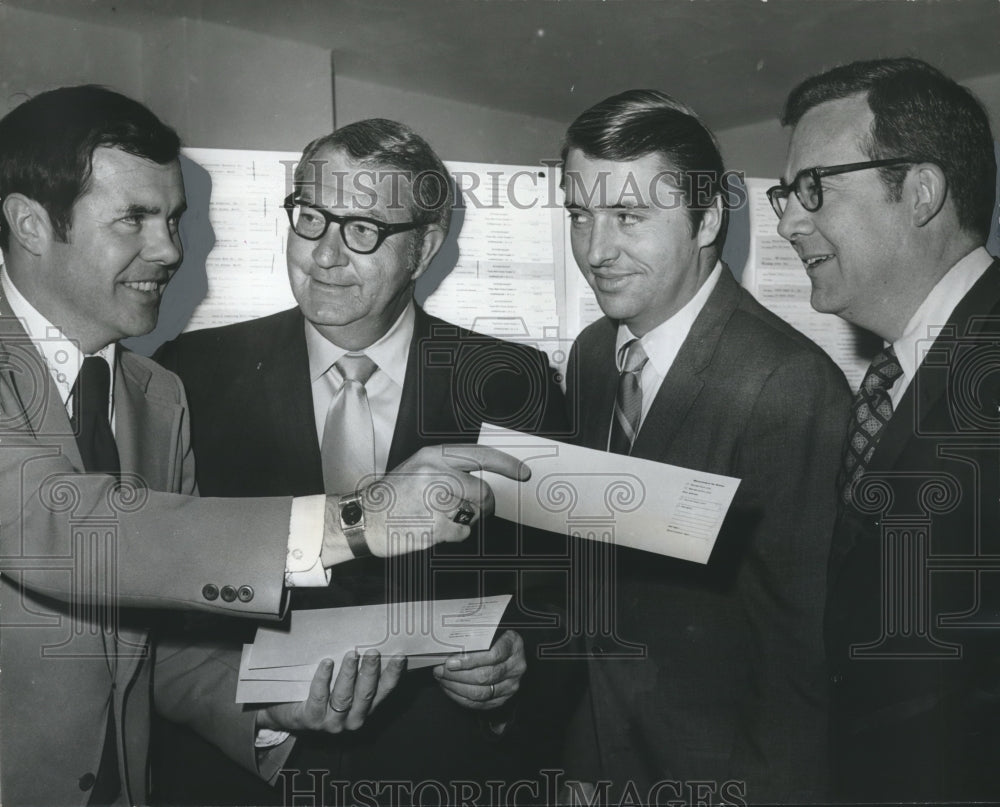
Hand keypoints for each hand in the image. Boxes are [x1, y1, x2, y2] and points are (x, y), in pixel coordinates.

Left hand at [257, 650, 404, 732]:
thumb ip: (358, 673)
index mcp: (365, 709)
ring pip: (344, 697)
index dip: (392, 675)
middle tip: (373, 652)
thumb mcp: (343, 686)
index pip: (383, 691)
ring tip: (351, 654)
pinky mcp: (311, 719)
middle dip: (370, 672)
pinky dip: (324, 679)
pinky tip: (327, 663)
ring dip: (349, 674)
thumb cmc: (319, 695)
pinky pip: (319, 697)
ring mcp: (331, 722)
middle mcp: (351, 719)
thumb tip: (371, 643)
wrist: (287, 714)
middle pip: (365, 695)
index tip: (400, 656)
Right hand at [323, 444, 528, 562]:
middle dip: (483, 505)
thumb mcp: (419, 467)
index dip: (506, 464)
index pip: (480, 456)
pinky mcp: (436, 526)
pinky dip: (453, 535)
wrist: (365, 519)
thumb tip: (484, 479)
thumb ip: (449, 468)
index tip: (522, 473)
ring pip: (474, 514)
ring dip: (464, 520)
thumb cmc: (394, 494)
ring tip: (439, 516)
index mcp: (433, 456)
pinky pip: (462, 533)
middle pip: (483, 492)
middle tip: (469, 509)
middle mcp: (437, 475)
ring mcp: (436, 502)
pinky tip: (432, 528)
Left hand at [432, 629, 525, 709]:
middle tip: (440, 670)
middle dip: (457, 675)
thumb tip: (448, 643)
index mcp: (514, 645)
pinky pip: (479, 704)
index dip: (470, 660)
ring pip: (481, 692)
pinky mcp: (503, 698)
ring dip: (456, 687)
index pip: (493, 655)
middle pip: (485, 676)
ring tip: (442, 679)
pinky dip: (461, 698)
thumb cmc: (495, 638)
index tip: (450, 661)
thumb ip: (475, 635)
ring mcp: (511, 685)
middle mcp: (516, 667)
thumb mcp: (491, 629)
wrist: (508, 651)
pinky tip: (449, 689)